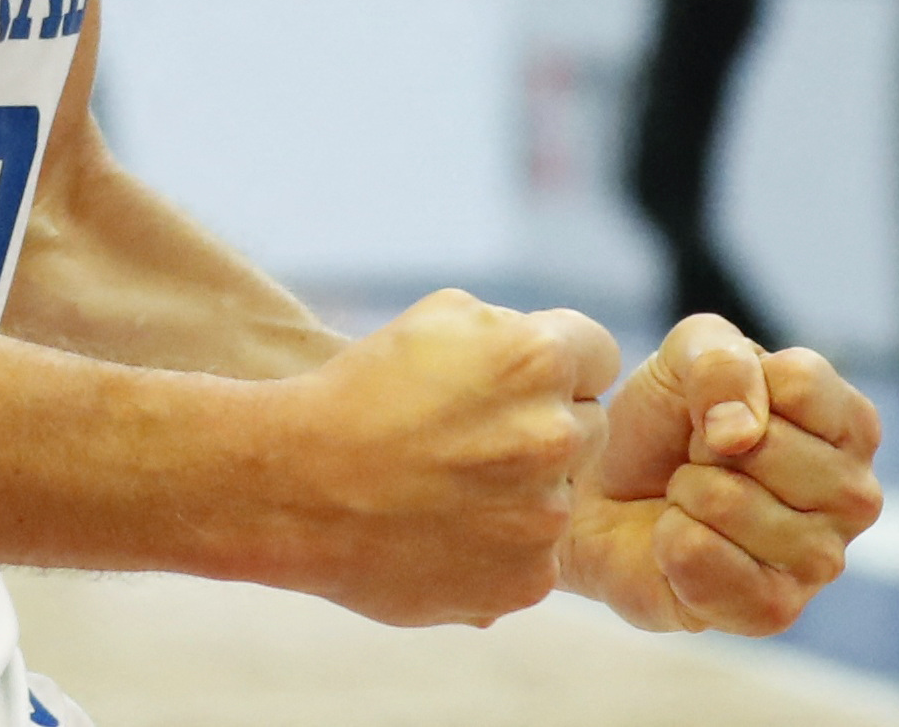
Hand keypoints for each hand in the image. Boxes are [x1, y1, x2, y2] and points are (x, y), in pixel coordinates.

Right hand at [264, 288, 619, 627]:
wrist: (298, 486)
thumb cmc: (362, 390)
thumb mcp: (441, 318)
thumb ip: (519, 332)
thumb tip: (568, 364)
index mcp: (538, 360)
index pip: (600, 355)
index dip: (558, 368)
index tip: (513, 386)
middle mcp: (555, 436)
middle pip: (589, 427)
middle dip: (544, 428)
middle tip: (472, 439)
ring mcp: (545, 516)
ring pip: (562, 496)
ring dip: (523, 492)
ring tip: (448, 488)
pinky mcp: (528, 580)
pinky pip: (537, 555)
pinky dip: (501, 547)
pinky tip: (445, 530)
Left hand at [559, 316, 881, 634]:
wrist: (607, 495)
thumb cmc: (665, 422)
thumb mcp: (686, 354)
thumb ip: (720, 361)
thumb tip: (740, 433)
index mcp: (852, 424)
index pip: (801, 383)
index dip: (732, 386)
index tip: (721, 408)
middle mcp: (855, 496)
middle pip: (766, 446)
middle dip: (705, 445)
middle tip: (700, 461)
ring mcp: (822, 561)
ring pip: (728, 502)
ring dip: (686, 492)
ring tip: (692, 501)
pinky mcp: (774, 612)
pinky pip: (699, 557)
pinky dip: (670, 540)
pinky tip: (682, 543)